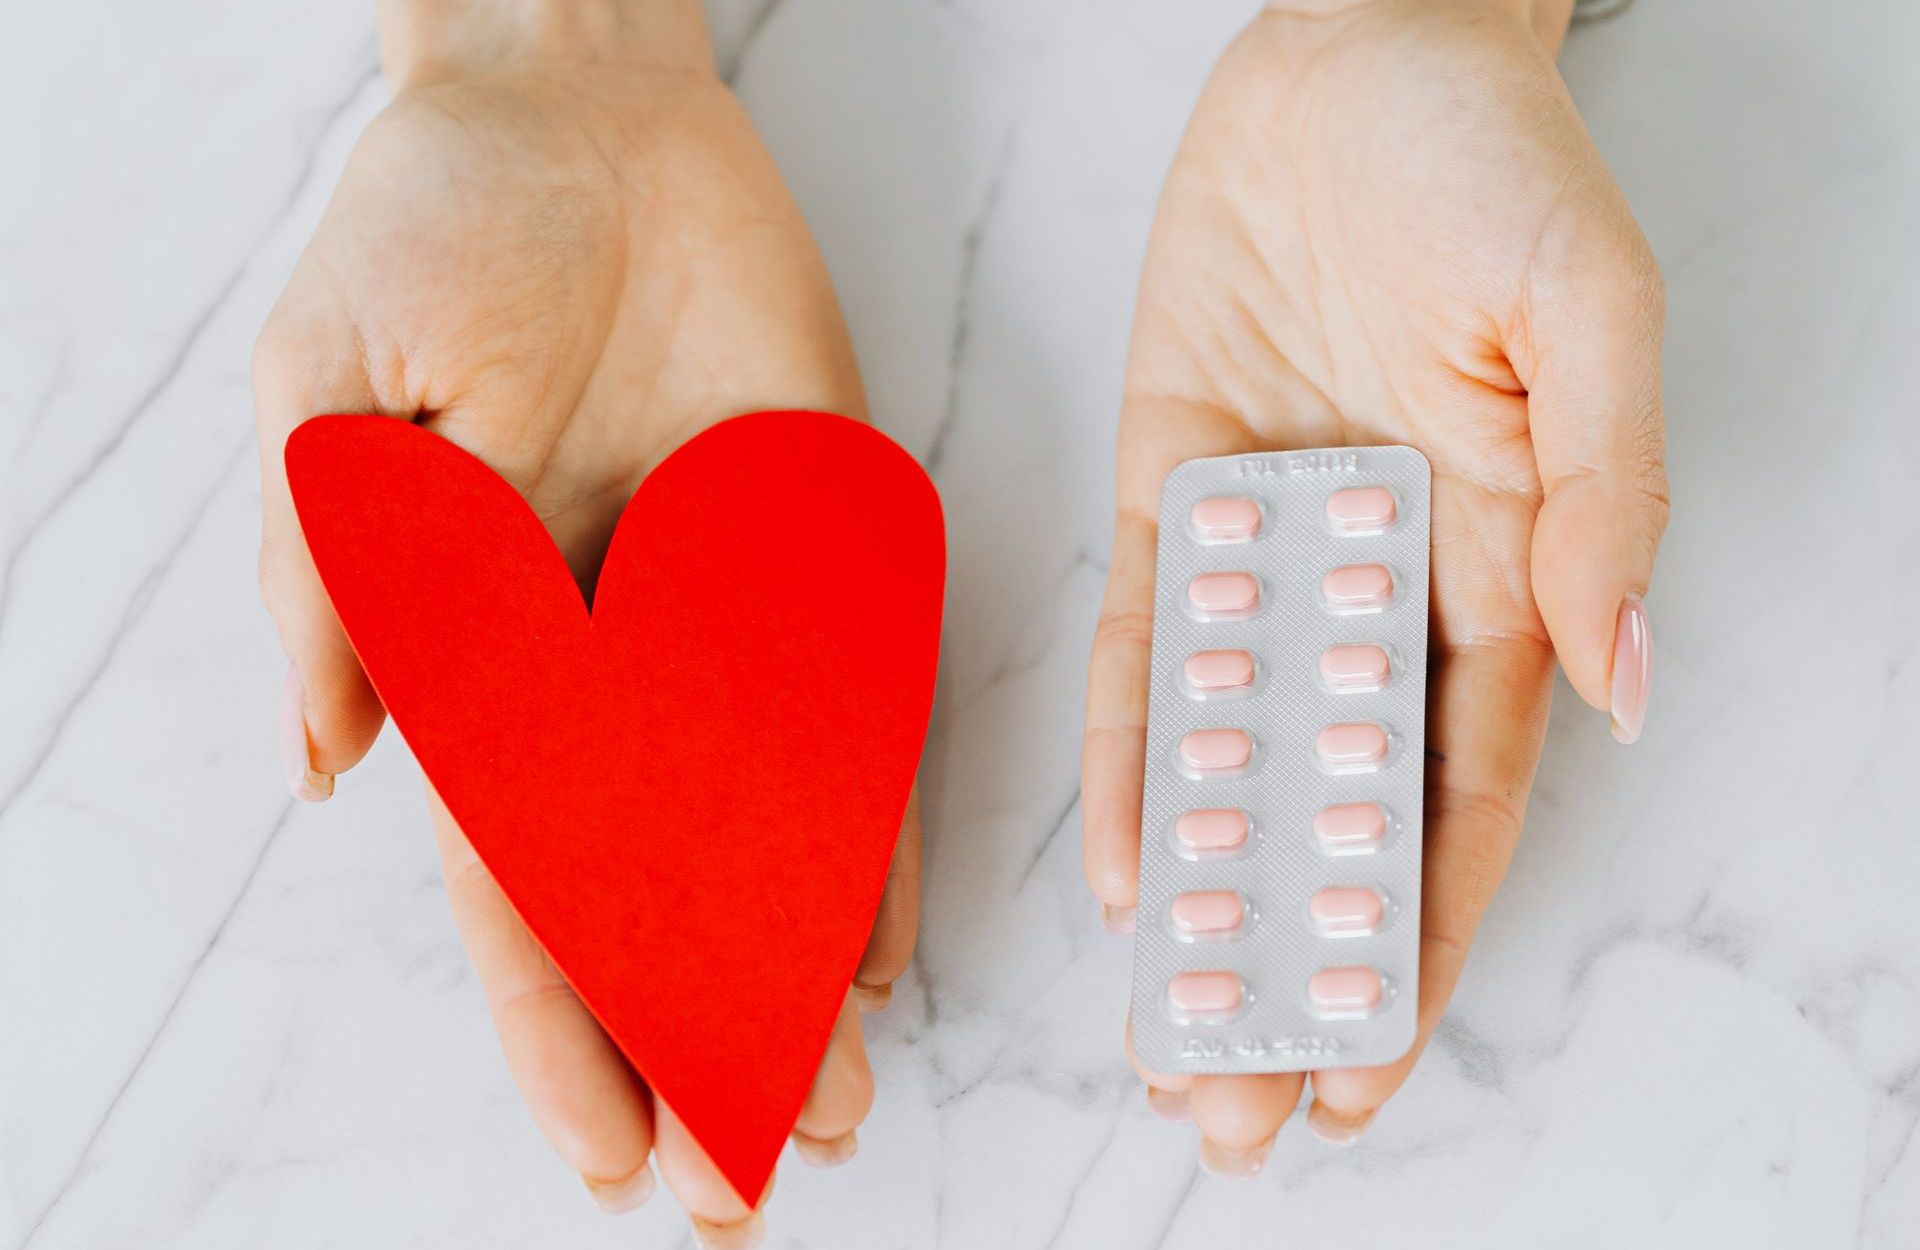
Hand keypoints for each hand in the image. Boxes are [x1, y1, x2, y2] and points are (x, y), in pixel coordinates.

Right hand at [254, 2, 916, 1237]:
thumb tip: (326, 767)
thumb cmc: (432, 229)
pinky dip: (880, 828)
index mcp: (485, 650)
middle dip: (700, 1039)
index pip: (525, 884)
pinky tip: (892, 939)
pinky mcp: (817, 549)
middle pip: (659, 892)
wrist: (578, 106)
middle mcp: (609, 661)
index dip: (566, 1024)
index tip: (617, 1155)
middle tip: (764, 1181)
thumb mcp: (334, 389)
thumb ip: (340, 579)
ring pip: (769, 833)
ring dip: (800, 970)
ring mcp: (718, 615)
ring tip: (846, 1101)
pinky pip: (862, 712)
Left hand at [1082, 0, 1666, 1166]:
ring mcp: (1270, 549)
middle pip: (1332, 813)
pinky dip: (1131, 760)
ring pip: (1231, 761)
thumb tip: (1622, 684)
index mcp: (1506, 569)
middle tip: (1242, 1114)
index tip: (1371, 1057)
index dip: (1413, 934)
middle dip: (1291, 963)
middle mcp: (1382, 586)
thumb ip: (1605, 503)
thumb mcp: (1590, 320)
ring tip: (1168, 1039)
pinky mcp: (1173, 494)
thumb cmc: (1493, 167)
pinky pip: (1146, 651)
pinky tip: (1116, 871)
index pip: (1456, 795)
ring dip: (1202, 900)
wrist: (1354, 55)